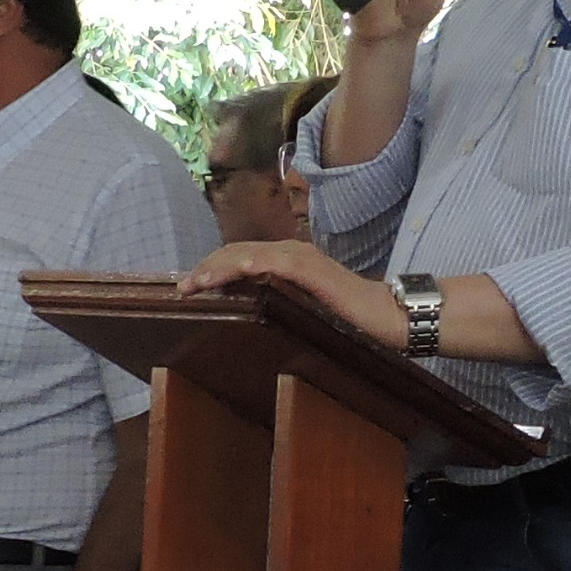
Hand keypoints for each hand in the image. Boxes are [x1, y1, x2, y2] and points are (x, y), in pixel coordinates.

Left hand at [182, 238, 402, 345]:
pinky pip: (281, 264)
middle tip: (181, 288)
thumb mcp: (303, 310)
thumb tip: (246, 319)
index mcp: (286, 261)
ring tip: (196, 282)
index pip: (239, 257)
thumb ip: (277, 306)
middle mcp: (292, 253)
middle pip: (237, 252)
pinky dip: (258, 264)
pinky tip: (239, 269)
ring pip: (252, 255)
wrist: (389, 316)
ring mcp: (304, 260)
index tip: (188, 286)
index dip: (210, 268)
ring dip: (221, 267)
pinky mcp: (317, 272)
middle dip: (206, 268)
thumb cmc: (348, 317)